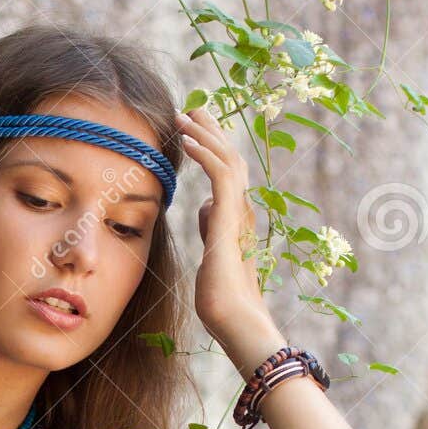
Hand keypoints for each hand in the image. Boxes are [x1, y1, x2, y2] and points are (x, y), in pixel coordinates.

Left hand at [177, 105, 284, 377]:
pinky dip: (204, 153)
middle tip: (192, 108)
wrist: (235, 320)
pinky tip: (186, 139)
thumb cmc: (222, 299)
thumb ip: (211, 228)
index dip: (212, 148)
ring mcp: (238, 213)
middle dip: (211, 130)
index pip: (227, 173)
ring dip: (205, 133)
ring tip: (184, 114)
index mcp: (237, 217)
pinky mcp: (230, 219)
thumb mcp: (212, 255)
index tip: (194, 130)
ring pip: (227, 159)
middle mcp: (242, 210)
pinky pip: (219, 175)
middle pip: (230, 157)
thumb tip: (204, 207)